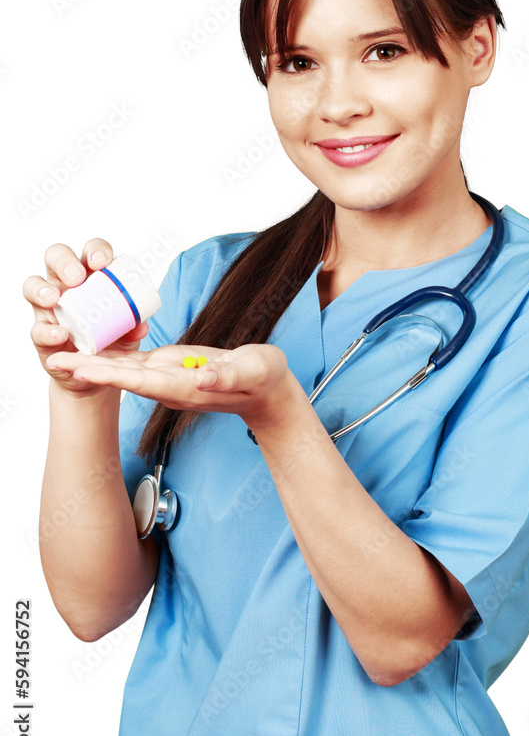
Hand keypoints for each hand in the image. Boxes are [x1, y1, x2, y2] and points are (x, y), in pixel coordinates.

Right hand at [23, 239, 148, 395]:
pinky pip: (37, 328)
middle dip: (64, 261)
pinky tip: (59, 334)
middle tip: (76, 278)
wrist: (94, 373)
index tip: (103, 261)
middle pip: (56, 257)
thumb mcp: (127, 334)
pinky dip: (47, 330)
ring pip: (33, 285)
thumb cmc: (109, 339)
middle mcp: (65, 285)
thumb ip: (133, 327)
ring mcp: (49, 307)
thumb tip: (141, 325)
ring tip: (53, 299)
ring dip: (41, 289)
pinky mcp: (41, 332)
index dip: (95, 250)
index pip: (90, 253)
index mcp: (91, 277)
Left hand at [44, 341, 292, 427]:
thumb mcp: (254, 372)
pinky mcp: (171, 365)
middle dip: (88, 368)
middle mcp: (170, 385)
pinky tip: (93, 346)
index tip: (81, 369)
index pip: (141, 380)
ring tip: (61, 352)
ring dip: (93, 362)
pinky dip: (112, 354)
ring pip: (124, 368)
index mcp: (187, 386)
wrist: (267, 390)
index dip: (109, 374)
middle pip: (122, 376)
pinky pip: (136, 360)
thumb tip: (202, 377)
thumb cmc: (264, 380)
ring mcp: (168, 376)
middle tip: (54, 358)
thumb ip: (229, 376)